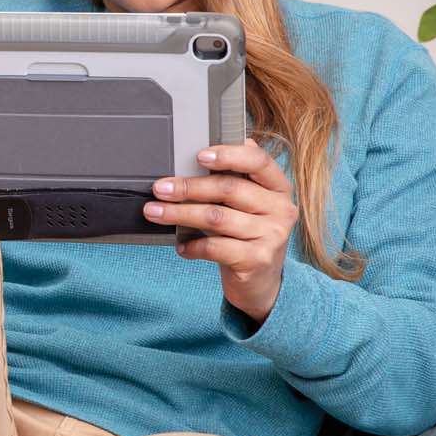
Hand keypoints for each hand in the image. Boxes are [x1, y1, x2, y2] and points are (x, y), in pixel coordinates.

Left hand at [140, 138, 297, 324]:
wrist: (261, 283)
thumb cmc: (247, 235)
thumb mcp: (247, 205)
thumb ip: (234, 179)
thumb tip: (204, 152)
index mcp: (279, 187)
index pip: (258, 161)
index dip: (228, 155)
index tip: (198, 156)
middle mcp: (281, 209)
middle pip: (228, 189)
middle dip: (188, 187)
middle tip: (160, 188)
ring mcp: (272, 236)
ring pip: (216, 218)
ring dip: (179, 214)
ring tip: (155, 213)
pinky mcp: (257, 260)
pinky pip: (215, 247)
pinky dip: (192, 246)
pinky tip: (180, 246)